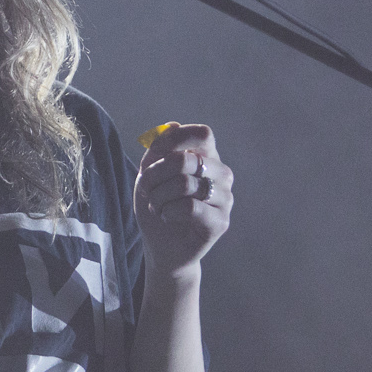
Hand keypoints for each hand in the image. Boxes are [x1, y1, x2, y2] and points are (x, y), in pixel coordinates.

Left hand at [134, 123, 232, 279]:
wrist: (161, 247)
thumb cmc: (158, 206)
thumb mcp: (149, 173)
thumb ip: (157, 149)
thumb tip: (172, 124)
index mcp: (208, 157)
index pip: (203, 134)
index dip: (175, 140)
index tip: (154, 157)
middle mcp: (222, 175)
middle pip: (185, 159)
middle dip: (155, 175)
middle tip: (146, 190)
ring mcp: (225, 198)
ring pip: (185, 184)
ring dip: (159, 197)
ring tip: (157, 206)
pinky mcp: (221, 222)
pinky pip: (190, 207)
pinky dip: (169, 212)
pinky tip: (168, 218)